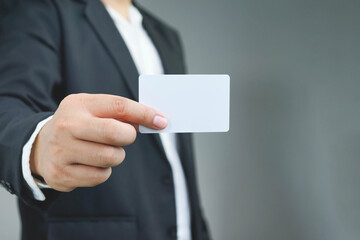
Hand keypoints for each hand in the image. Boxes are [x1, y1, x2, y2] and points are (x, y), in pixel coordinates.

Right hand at [29, 93, 166, 191]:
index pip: (118, 106)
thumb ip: (120, 113)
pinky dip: (104, 171)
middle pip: (115, 133)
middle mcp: (66, 126)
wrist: (41, 146)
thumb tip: (154, 120)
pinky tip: (92, 163)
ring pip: (110, 157)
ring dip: (116, 155)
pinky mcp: (61, 174)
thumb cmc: (78, 125)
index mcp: (78, 104)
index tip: (161, 121)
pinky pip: (100, 176)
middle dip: (128, 137)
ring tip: (104, 150)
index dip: (144, 114)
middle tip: (125, 137)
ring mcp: (61, 151)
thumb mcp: (93, 110)